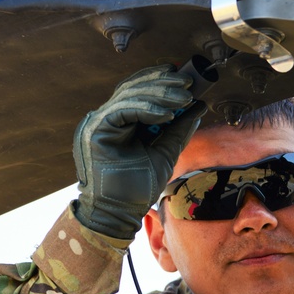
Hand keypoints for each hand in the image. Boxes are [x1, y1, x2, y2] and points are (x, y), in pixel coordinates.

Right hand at [73, 65, 205, 238]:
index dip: (160, 80)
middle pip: (133, 87)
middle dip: (163, 82)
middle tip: (189, 83)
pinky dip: (147, 108)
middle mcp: (105, 118)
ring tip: (184, 98)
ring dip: (160, 93)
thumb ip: (178, 129)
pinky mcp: (96, 130)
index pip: (138, 91)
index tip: (187, 79)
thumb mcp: (165, 152)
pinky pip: (123, 110)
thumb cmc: (137, 188)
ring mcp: (97, 123)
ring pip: (129, 94)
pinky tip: (167, 114)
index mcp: (119, 122)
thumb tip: (198, 106)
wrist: (119, 214)